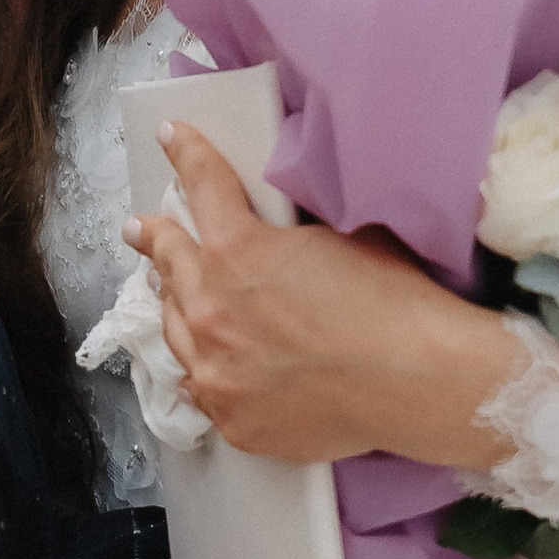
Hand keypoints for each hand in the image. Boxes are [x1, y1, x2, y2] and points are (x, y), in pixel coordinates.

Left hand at [129, 122, 521, 468]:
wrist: (418, 382)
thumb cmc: (394, 304)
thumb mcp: (343, 236)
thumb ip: (293, 230)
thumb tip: (286, 228)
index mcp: (238, 252)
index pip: (202, 186)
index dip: (185, 155)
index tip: (171, 139)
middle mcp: (212, 311)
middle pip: (170, 262)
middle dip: (155, 239)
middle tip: (140, 229)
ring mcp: (216, 371)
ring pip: (174, 326)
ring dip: (171, 301)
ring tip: (164, 290)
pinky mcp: (233, 418)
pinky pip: (197, 386)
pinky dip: (197, 367)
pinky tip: (197, 363)